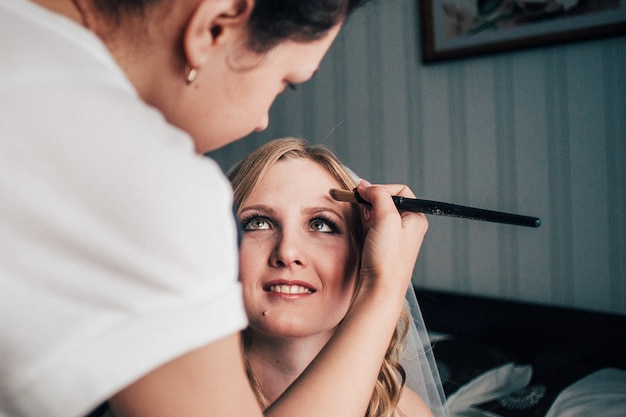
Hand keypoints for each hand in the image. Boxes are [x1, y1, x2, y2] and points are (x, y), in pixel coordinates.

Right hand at [355, 180, 427, 301]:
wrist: (380, 288)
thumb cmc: (388, 259)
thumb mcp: (387, 218)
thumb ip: (379, 196)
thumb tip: (367, 185)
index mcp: (416, 217)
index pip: (399, 190)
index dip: (381, 189)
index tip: (364, 193)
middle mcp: (409, 226)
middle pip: (388, 200)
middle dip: (373, 201)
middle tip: (362, 207)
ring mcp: (396, 236)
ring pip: (379, 212)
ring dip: (368, 212)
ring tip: (364, 220)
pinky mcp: (384, 245)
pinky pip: (374, 226)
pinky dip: (366, 223)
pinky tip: (363, 230)